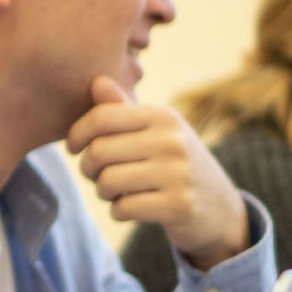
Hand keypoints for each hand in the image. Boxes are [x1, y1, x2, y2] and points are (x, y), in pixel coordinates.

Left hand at [67, 76, 248, 269]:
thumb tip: (96, 81)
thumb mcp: (154, 132)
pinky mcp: (179, 206)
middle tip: (95, 175)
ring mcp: (178, 173)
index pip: (102, 116)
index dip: (76, 134)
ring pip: (107, 182)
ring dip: (102, 191)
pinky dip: (118, 211)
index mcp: (163, 116)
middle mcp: (172, 140)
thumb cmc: (173, 163)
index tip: (73, 147)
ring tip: (113, 191)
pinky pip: (123, 208)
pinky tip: (130, 207)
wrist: (218, 207)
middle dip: (87, 168)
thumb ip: (122, 109)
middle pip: (99, 151)